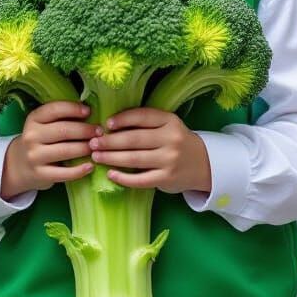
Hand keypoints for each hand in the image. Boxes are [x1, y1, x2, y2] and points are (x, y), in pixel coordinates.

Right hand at [0, 101, 95, 199]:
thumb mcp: (43, 125)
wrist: (18, 165)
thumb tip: (90, 112)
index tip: (89, 111)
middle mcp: (32, 136)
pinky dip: (80, 170)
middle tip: (100, 132)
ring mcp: (35, 156)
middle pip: (64, 130)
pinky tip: (91, 166)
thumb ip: (61, 118)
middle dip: (85, 130)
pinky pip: (64, 173)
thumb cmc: (40, 140)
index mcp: (33, 119)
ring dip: (85, 148)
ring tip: (97, 147)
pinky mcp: (40, 174)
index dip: (73, 109)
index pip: (54, 109)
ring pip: (66, 151)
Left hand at [89, 108, 211, 193]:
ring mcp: (169, 160)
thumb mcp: (168, 126)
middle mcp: (171, 139)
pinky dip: (123, 178)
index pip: (142, 117)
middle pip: (134, 139)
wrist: (204, 164)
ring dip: (111, 157)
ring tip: (96, 156)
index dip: (122, 119)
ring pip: (134, 159)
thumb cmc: (177, 142)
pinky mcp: (166, 179)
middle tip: (92, 142)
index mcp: (170, 121)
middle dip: (110, 141)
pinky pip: (140, 179)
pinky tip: (111, 174)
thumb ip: (146, 123)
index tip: (106, 124)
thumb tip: (109, 125)